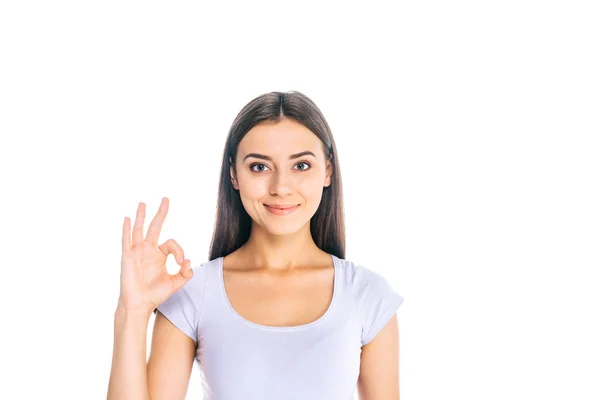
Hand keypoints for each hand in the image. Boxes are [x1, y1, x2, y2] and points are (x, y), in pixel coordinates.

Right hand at [118, 197, 192, 312]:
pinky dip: (127, 229)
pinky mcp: (128, 257)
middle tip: (166, 199)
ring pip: (139, 230)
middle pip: (155, 227)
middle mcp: (148, 250)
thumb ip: (185, 273)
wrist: (139, 304)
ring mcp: (137, 252)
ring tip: (143, 203)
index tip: (181, 261)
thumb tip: (189, 260)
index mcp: (159, 255)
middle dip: (161, 213)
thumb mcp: (175, 283)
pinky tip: (127, 219)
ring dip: (141, 216)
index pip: (172, 243)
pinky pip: (127, 240)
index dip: (179, 250)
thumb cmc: (155, 294)